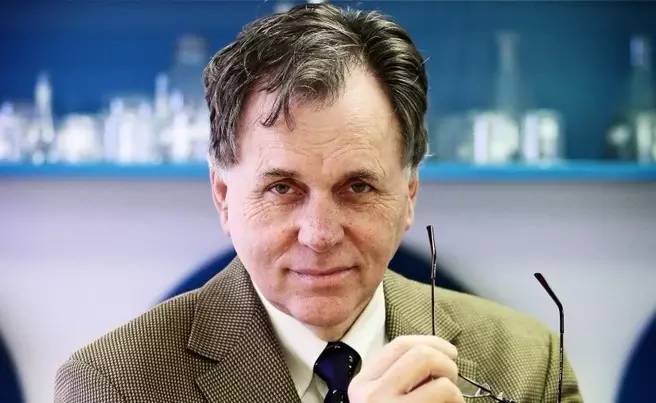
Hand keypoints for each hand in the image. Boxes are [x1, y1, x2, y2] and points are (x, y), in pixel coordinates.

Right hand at [348, 335, 463, 402]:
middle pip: (417, 351)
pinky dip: (457, 399)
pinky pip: (444, 390)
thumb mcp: (385, 398)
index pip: (398, 345)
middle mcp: (369, 393)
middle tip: (453, 378)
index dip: (430, 341)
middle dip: (445, 359)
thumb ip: (399, 378)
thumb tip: (437, 355)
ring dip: (452, 380)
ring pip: (430, 364)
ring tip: (452, 398)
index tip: (448, 350)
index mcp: (362, 384)